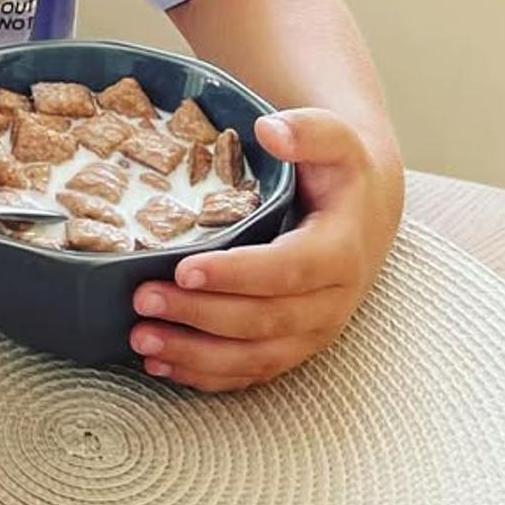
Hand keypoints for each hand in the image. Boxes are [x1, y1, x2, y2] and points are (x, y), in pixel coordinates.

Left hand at [127, 108, 402, 392]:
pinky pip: (251, 372)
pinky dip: (206, 374)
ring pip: (255, 357)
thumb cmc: (339, 173)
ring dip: (195, 354)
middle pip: (263, 320)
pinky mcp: (293, 347)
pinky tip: (161, 365)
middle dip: (200, 316)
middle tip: (143, 299)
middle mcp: (330, 303)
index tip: (185, 269)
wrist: (363, 213)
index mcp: (339, 253)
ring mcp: (312, 333)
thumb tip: (269, 130)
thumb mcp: (335, 140)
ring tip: (141, 338)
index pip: (285, 271)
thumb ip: (308, 131)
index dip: (236, 275)